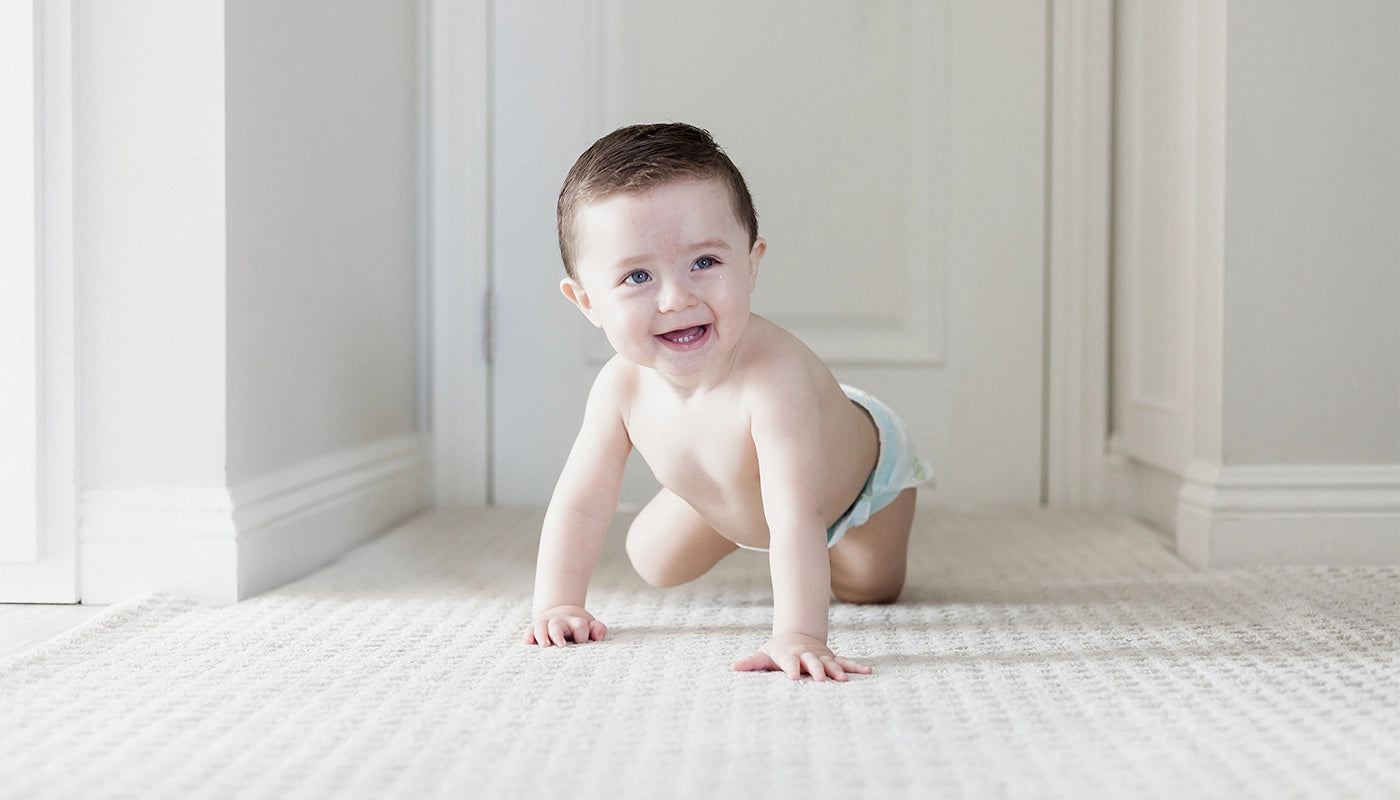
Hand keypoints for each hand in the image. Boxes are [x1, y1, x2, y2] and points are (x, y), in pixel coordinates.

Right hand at [524, 605, 606, 646]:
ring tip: (544, 645)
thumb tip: (598, 637)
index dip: (581, 634)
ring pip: (541, 627)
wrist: (560, 614)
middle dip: (558, 635)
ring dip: (542, 636)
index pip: (579, 626)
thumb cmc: (578, 626)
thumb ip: (598, 629)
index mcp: (575, 622)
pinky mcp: (533, 629)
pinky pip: (529, 631)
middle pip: (557, 625)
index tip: (581, 643)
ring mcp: (545, 625)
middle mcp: (559, 622)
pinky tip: (528, 643)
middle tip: (562, 646)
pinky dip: (528, 636)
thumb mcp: (590, 625)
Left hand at [731, 633, 871, 681]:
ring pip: (831, 663)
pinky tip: (868, 672)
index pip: (790, 663)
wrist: (797, 635)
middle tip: (821, 680)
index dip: (791, 669)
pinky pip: (846, 662)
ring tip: (844, 680)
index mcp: (790, 656)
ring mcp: (821, 657)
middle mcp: (807, 656)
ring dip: (838, 671)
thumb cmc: (778, 651)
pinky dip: (856, 667)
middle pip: (812, 663)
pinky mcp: (832, 658)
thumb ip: (751, 663)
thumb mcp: (764, 655)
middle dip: (817, 670)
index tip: (794, 678)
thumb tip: (732, 668)